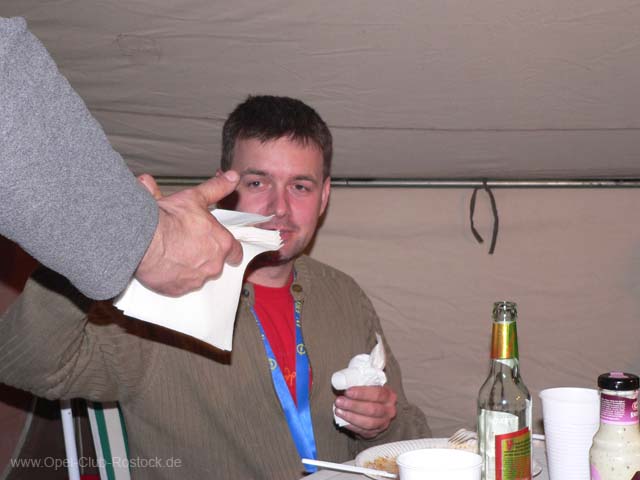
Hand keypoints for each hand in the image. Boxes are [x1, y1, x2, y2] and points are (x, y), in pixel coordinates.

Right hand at [134, 171, 242, 295]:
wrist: (141, 238)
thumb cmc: (169, 219)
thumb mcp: (195, 198)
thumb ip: (216, 189)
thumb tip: (232, 177)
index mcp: (221, 244)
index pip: (235, 251)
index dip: (228, 247)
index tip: (220, 244)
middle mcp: (213, 265)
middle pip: (215, 263)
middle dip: (205, 255)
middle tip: (188, 243)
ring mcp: (196, 280)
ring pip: (198, 275)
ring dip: (189, 266)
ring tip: (173, 253)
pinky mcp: (177, 290)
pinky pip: (179, 286)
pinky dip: (174, 278)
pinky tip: (164, 265)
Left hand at [334, 385, 397, 438]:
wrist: (375, 408)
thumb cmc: (369, 393)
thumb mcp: (369, 384)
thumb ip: (361, 380)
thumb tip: (343, 380)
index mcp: (389, 395)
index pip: (377, 393)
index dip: (362, 393)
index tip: (348, 391)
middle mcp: (389, 410)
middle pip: (372, 409)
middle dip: (353, 405)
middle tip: (339, 401)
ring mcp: (383, 423)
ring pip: (368, 422)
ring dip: (351, 416)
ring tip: (338, 410)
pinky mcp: (375, 433)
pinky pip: (363, 431)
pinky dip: (351, 426)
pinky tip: (342, 420)